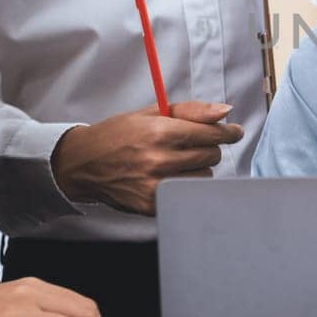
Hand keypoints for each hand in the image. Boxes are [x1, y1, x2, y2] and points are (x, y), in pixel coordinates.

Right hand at [52, 101, 244, 214]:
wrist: (82, 163)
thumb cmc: (117, 135)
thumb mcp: (151, 112)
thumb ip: (192, 111)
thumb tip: (226, 112)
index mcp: (159, 132)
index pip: (211, 134)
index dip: (227, 133)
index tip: (234, 133)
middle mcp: (158, 160)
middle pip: (211, 156)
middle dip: (208, 147)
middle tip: (192, 145)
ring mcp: (155, 186)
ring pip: (204, 177)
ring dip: (198, 169)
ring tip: (177, 162)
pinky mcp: (151, 205)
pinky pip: (187, 195)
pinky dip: (185, 185)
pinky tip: (170, 176)